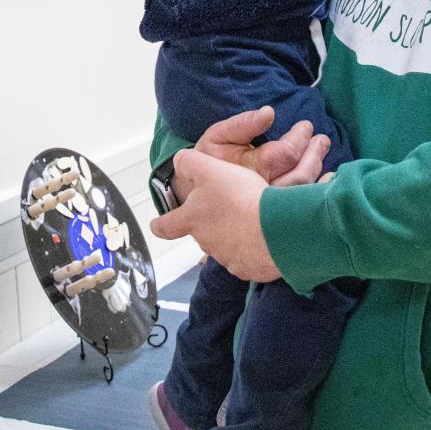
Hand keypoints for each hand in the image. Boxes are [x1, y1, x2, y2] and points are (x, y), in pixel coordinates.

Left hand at [150, 150, 280, 281]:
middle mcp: (206, 242)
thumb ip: (189, 162)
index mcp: (192, 219)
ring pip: (226, 243)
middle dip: (210, 220)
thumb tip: (178, 161)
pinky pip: (248, 255)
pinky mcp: (249, 268)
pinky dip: (253, 246)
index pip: (166, 225)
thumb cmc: (240, 197)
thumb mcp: (210, 169)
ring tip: (251, 217)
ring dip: (234, 232)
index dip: (160, 223)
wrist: (275, 227)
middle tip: (227, 206)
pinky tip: (264, 232)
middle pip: (202, 231)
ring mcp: (228, 258)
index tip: (155, 224)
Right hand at [171, 107, 330, 202]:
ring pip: (302, 195)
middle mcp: (260, 193)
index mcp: (248, 169)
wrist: (194, 197)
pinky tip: (325, 182)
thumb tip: (269, 113)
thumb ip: (241, 124)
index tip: (306, 126)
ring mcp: (267, 212)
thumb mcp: (217, 137)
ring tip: (322, 154)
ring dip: (318, 172)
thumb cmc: (208, 163)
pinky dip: (317, 196)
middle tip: (322, 140)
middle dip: (314, 155)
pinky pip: (301, 212)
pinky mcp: (271, 223)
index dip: (299, 138)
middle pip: (299, 177)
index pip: (285, 153)